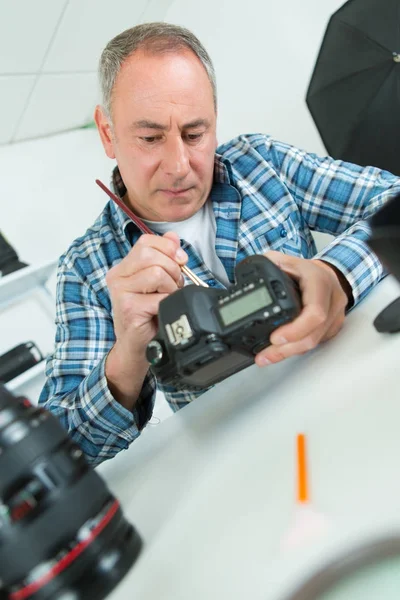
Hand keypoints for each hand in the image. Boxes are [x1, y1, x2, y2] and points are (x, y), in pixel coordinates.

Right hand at [105, 231, 186, 405]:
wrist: (138, 347)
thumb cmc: (147, 316)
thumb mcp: (157, 282)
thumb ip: (164, 257)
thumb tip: (173, 236)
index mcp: (123, 268)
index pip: (146, 242)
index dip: (168, 248)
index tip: (180, 261)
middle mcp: (117, 278)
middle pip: (151, 254)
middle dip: (172, 268)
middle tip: (174, 285)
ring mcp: (120, 293)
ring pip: (157, 273)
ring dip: (171, 287)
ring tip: (167, 299)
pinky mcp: (128, 309)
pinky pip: (159, 297)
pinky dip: (168, 303)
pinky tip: (162, 311)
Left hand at [255, 251, 348, 366]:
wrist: (326, 274)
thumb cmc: (305, 269)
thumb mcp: (284, 260)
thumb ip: (267, 265)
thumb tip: (246, 274)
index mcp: (319, 282)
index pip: (315, 311)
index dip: (296, 328)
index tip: (276, 337)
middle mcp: (331, 300)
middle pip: (313, 334)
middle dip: (287, 348)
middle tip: (266, 353)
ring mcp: (335, 316)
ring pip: (314, 342)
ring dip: (289, 352)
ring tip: (267, 356)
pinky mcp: (332, 327)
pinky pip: (316, 343)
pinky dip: (296, 349)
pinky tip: (281, 351)